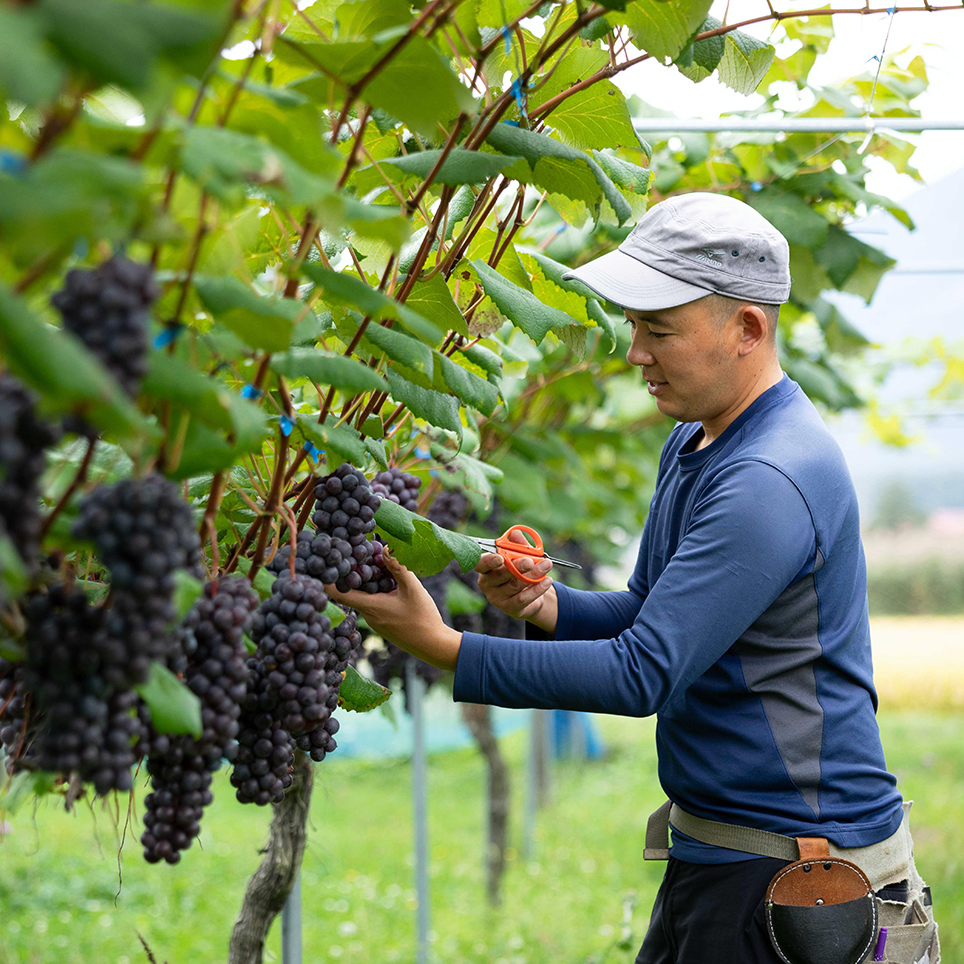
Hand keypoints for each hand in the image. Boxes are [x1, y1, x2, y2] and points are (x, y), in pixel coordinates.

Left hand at [324, 550, 461, 671]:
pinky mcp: (383, 624)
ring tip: (379, 563)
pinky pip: (374, 604)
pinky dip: (377, 591)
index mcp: (370, 606)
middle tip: (360, 553)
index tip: (324, 565)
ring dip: (369, 581)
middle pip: (353, 591)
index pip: (338, 593)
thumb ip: (398, 567)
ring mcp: (375, 622)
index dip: (328, 579)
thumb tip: (384, 548)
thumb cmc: (423, 617)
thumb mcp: (412, 588)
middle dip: (355, 572)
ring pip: (365, 596)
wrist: (433, 645)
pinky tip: (391, 582)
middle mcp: (368, 615)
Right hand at [475, 530, 557, 632]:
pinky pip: (523, 598)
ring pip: (514, 585)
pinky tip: (547, 581)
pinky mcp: (509, 608)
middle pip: (499, 575)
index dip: (488, 561)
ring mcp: (496, 597)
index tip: (500, 557)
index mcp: (486, 567)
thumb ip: (517, 545)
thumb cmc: (522, 570)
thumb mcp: (521, 555)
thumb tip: (515, 533)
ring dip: (533, 575)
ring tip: (547, 565)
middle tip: (530, 561)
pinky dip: (537, 589)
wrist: (532, 593)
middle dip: (516, 566)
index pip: (480, 563)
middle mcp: (487, 583)